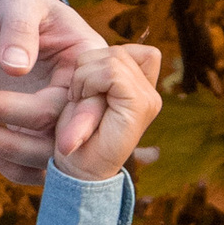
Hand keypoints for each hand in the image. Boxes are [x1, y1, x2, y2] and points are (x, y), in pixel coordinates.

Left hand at [0, 0, 107, 188]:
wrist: (1, 13)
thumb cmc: (15, 1)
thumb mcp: (18, 4)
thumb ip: (19, 30)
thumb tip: (16, 67)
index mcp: (90, 63)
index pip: (88, 103)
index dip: (76, 124)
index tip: (63, 145)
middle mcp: (78, 96)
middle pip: (59, 134)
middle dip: (16, 136)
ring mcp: (57, 116)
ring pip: (44, 154)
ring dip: (7, 150)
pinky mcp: (35, 130)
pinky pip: (29, 162)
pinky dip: (6, 161)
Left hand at [49, 41, 164, 183]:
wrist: (75, 173)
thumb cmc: (73, 136)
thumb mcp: (85, 95)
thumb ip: (98, 73)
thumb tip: (99, 51)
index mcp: (140, 89)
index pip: (132, 51)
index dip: (101, 59)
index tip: (84, 87)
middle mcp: (149, 93)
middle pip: (118, 51)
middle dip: (87, 67)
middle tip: (76, 96)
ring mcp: (148, 100)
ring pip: (114, 58)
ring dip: (84, 76)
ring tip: (77, 101)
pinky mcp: (140, 106)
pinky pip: (112, 72)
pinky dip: (88, 82)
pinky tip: (80, 101)